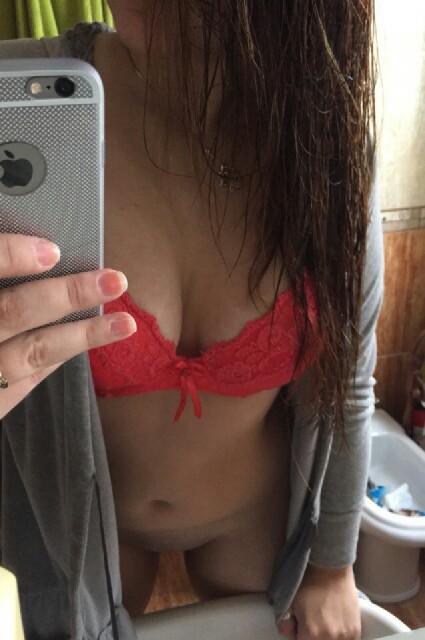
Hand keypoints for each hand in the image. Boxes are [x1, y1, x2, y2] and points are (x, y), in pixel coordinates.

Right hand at [0, 233, 135, 419]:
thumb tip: (29, 249)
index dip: (8, 258)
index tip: (51, 250)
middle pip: (12, 312)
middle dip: (65, 294)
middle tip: (112, 279)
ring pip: (31, 353)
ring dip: (81, 336)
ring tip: (123, 322)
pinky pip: (27, 380)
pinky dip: (59, 357)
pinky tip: (86, 339)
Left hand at [278, 563, 360, 639]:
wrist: (330, 569)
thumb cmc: (309, 583)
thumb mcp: (291, 602)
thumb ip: (286, 624)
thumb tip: (289, 632)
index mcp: (311, 634)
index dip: (300, 635)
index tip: (301, 626)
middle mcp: (329, 638)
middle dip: (312, 636)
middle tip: (312, 621)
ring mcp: (345, 636)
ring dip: (327, 637)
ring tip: (325, 621)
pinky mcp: (356, 631)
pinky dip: (340, 636)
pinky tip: (336, 623)